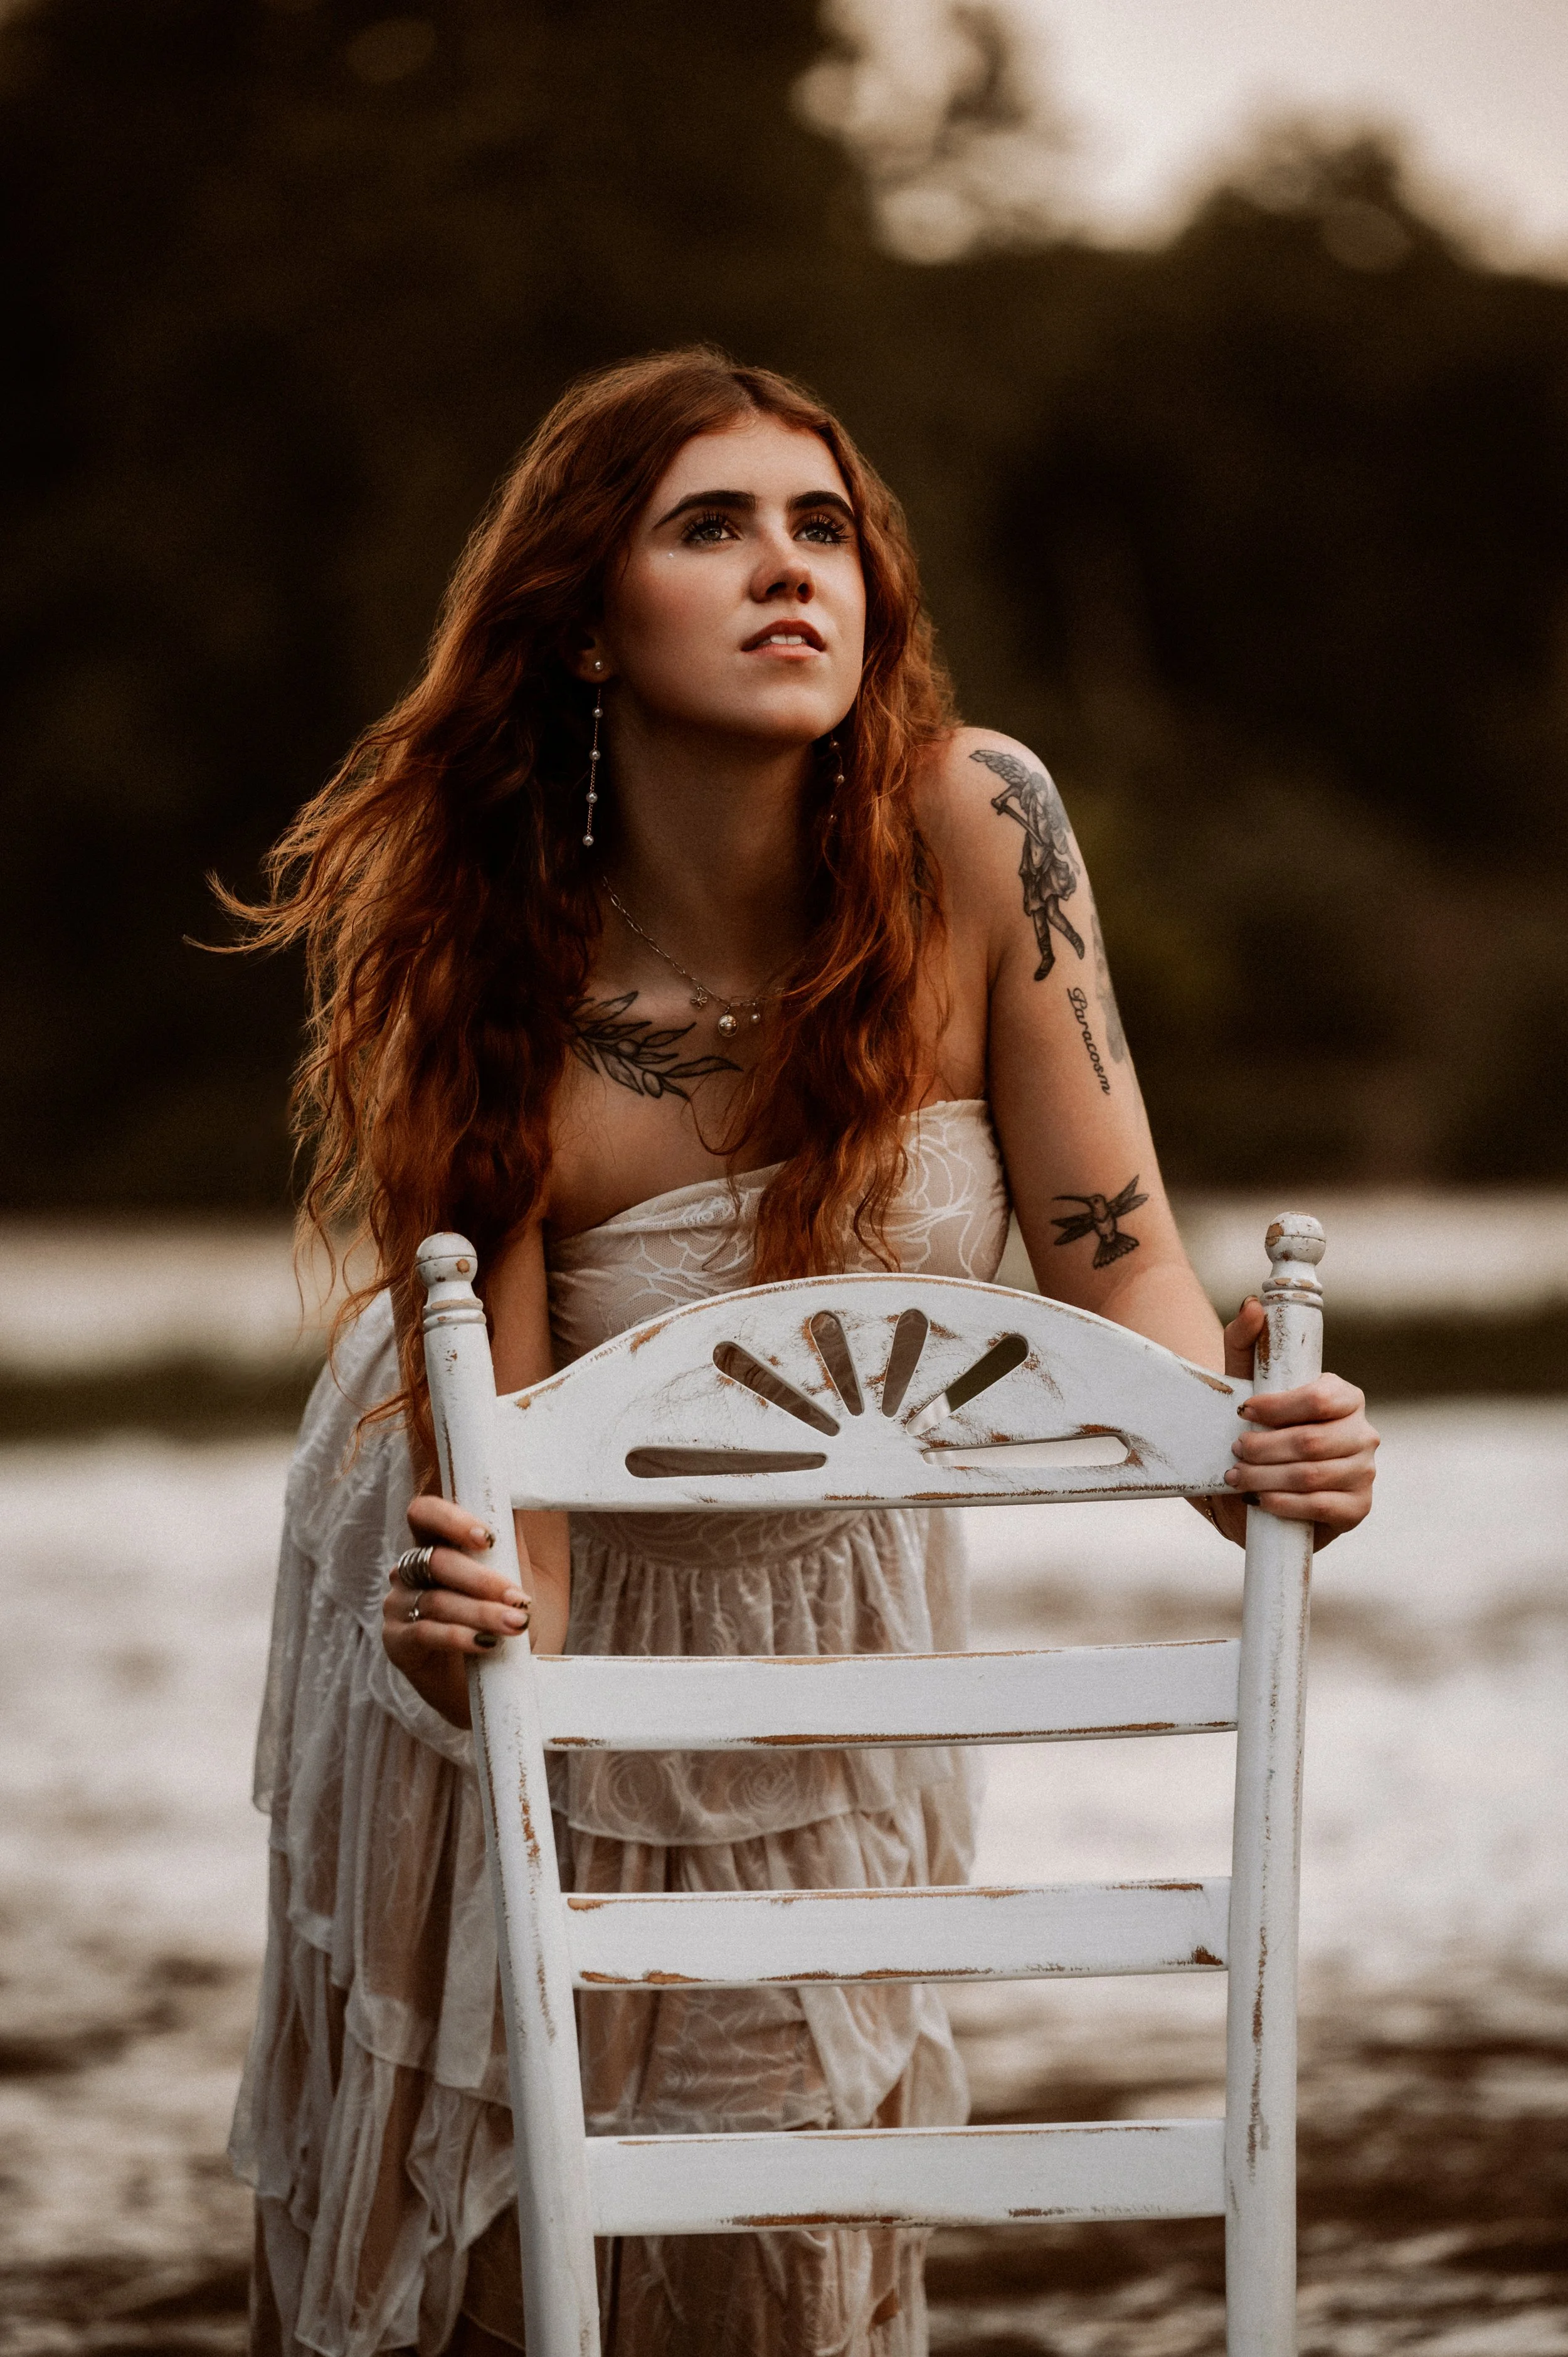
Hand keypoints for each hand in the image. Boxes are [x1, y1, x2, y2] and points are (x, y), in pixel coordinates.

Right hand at [380, 1494, 532, 1729]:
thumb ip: (511, 1537)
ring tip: (516, 1624)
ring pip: (437, 1600)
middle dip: (482, 1580)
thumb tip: (518, 1501)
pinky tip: (485, 1643)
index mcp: (435, 1543)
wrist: (498, 1677)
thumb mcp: (516, 1573)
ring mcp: (399, 1605)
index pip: (425, 1513)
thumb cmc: (506, 1617)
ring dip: (481, 1613)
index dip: (450, 1519)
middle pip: (436, 1561)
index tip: (488, 1538)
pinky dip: (458, 1636)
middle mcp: (410, 1571)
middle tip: (520, 1600)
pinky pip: (424, 1633)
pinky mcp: (397, 1642)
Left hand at [1208, 1297, 1378, 1549]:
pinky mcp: (1357, 1508)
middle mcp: (1363, 1432)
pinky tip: (1261, 1500)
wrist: (1256, 1483)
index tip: (1242, 1412)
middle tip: (1234, 1451)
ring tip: (1237, 1477)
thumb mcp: (1243, 1382)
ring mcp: (1364, 1471)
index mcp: (1344, 1397)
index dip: (1277, 1407)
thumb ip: (1245, 1341)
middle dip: (1263, 1447)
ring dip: (1265, 1477)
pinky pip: (1323, 1506)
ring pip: (1313, 1474)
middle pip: (1312, 1440)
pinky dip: (1285, 1504)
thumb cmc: (1256, 1428)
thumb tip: (1252, 1306)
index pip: (1320, 1398)